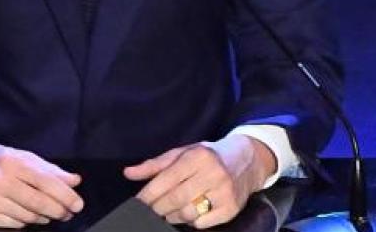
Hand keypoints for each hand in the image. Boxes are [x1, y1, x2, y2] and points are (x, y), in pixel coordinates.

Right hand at [0, 137, 83, 227]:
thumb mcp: (20, 156)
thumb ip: (48, 169)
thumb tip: (74, 181)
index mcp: (12, 162)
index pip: (46, 182)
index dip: (65, 195)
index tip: (78, 204)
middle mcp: (0, 181)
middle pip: (39, 202)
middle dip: (59, 210)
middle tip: (68, 212)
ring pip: (28, 216)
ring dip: (43, 216)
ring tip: (50, 213)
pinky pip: (14, 224)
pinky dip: (25, 221)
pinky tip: (29, 216)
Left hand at [123, 136, 275, 227]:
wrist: (247, 160)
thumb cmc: (208, 156)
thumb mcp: (183, 152)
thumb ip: (155, 164)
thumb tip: (128, 173)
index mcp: (197, 156)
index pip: (166, 179)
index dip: (148, 194)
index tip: (137, 202)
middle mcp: (212, 173)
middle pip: (175, 199)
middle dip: (157, 208)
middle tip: (149, 211)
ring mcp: (224, 192)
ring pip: (188, 213)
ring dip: (172, 216)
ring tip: (167, 213)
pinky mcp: (232, 208)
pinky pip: (203, 223)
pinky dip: (192, 221)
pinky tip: (189, 213)